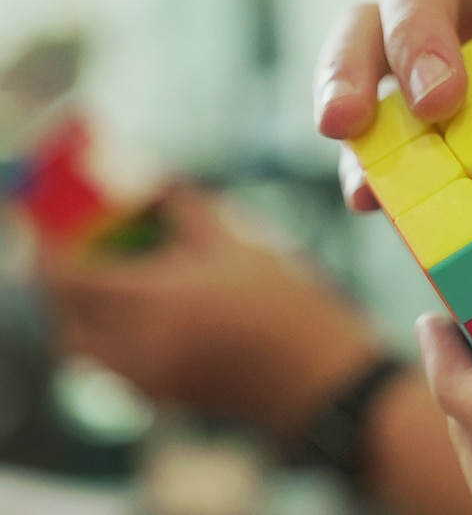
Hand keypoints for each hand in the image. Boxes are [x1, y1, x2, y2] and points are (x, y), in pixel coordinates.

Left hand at [37, 184, 380, 440]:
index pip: (69, 278)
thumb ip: (188, 208)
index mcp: (159, 300)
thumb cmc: (291, 309)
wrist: (322, 379)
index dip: (46, 250)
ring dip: (75, 317)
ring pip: (81, 351)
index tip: (41, 226)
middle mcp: (141, 346)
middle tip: (67, 254)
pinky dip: (102, 344)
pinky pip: (110, 371)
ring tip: (97, 287)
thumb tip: (152, 180)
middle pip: (63, 318)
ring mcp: (150, 379)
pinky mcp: (164, 399)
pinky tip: (132, 321)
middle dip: (56, 285)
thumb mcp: (243, 246)